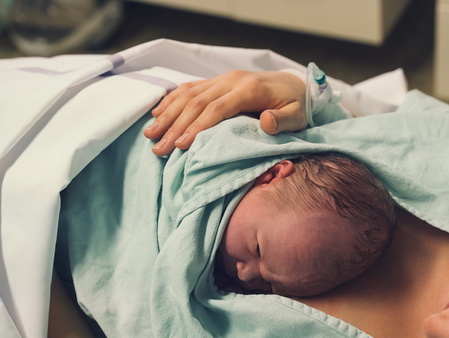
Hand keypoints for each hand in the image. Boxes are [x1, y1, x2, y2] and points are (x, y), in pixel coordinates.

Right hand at [143, 70, 308, 155]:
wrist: (296, 85)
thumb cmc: (297, 106)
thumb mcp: (298, 116)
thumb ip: (283, 120)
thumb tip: (266, 122)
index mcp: (249, 89)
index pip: (217, 109)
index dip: (197, 127)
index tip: (181, 146)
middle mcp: (232, 80)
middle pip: (196, 102)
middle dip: (175, 126)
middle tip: (158, 148)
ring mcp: (223, 78)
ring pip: (189, 94)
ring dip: (168, 114)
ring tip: (150, 134)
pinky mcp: (218, 81)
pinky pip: (190, 87)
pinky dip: (172, 100)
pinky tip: (158, 113)